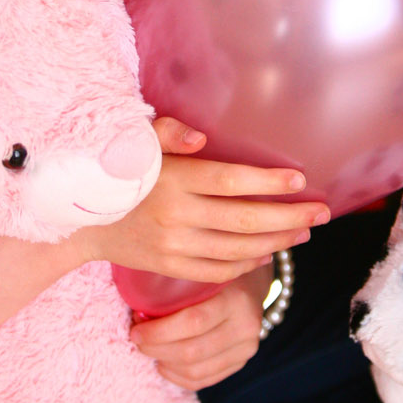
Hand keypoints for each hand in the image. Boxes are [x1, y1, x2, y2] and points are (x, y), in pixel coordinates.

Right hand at [89, 117, 328, 286]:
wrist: (80, 220)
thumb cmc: (116, 170)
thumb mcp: (136, 142)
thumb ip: (168, 132)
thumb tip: (201, 139)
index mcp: (173, 178)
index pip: (231, 180)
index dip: (270, 182)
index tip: (301, 181)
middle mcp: (176, 215)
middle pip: (245, 219)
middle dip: (289, 217)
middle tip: (322, 214)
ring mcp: (174, 245)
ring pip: (237, 248)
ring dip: (276, 242)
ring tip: (303, 233)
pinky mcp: (170, 267)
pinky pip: (218, 271)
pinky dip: (247, 264)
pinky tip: (267, 252)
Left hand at [131, 265, 269, 388]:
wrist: (251, 281)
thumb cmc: (215, 271)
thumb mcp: (202, 268)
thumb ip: (178, 281)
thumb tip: (135, 305)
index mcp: (235, 297)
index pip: (193, 322)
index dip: (159, 331)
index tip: (136, 328)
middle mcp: (246, 326)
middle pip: (192, 351)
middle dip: (156, 349)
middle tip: (136, 338)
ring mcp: (246, 347)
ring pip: (195, 371)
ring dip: (164, 362)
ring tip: (149, 349)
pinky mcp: (241, 362)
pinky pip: (203, 380)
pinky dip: (177, 376)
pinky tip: (164, 363)